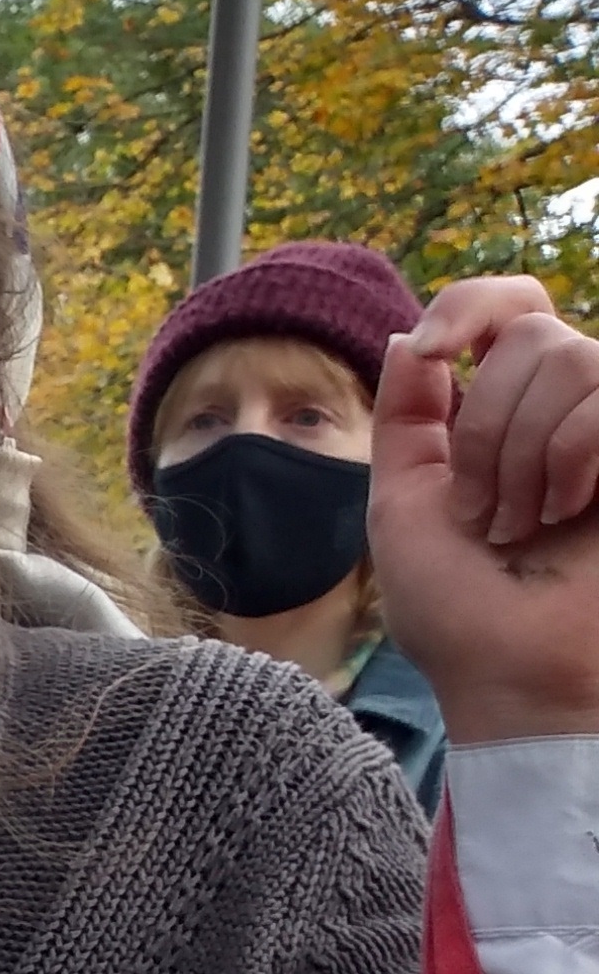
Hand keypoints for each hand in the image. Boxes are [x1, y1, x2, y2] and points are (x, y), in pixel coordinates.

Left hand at [369, 276, 598, 743]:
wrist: (516, 670)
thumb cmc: (456, 606)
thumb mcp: (403, 500)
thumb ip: (406, 416)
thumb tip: (408, 336)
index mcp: (505, 411)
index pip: (511, 305)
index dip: (473, 302)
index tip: (431, 349)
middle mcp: (570, 405)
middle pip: (532, 332)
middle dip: (484, 425)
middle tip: (482, 510)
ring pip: (571, 358)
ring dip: (523, 452)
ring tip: (523, 523)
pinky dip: (570, 456)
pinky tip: (565, 513)